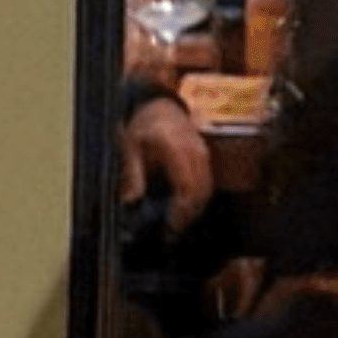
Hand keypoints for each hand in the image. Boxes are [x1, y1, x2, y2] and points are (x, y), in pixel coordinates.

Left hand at [119, 91, 214, 230]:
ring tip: (178, 225)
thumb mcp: (130, 147)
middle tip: (172, 233)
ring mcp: (203, 154)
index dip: (181, 211)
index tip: (169, 227)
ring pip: (207, 190)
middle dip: (188, 216)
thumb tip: (130, 203)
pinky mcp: (205, 157)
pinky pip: (208, 183)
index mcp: (175, 149)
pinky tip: (185, 209)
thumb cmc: (143, 126)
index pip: (186, 187)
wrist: (159, 104)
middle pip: (201, 192)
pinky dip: (198, 199)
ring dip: (195, 210)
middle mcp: (193, 152)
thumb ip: (132, 175)